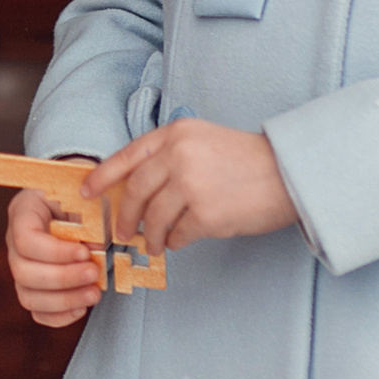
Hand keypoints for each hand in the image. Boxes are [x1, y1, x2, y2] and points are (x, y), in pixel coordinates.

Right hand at [6, 188, 104, 327]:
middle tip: (93, 273)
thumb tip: (92, 250)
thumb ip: (86, 217)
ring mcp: (22, 267)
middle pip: (22, 271)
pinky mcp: (33, 288)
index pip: (24, 239)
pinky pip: (37, 312)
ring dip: (64, 300)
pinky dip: (60, 316)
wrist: (79, 205)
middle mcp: (15, 242)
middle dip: (62, 278)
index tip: (84, 253)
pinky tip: (81, 307)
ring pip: (28, 296)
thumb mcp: (84, 197)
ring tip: (93, 293)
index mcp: (24, 212)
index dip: (54, 252)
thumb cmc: (81, 198)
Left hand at [84, 119, 296, 254]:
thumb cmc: (248, 160)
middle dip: (124, 216)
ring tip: (154, 245)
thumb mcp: (203, 141)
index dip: (103, 176)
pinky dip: (176, 241)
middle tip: (121, 232)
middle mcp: (179, 155)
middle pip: (136, 191)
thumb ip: (170, 156)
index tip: (87, 192)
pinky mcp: (207, 214)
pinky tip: (180, 242)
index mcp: (176, 133)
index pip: (128, 155)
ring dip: (151, 235)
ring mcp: (192, 185)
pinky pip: (179, 234)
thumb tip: (136, 188)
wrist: (290, 174)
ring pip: (154, 217)